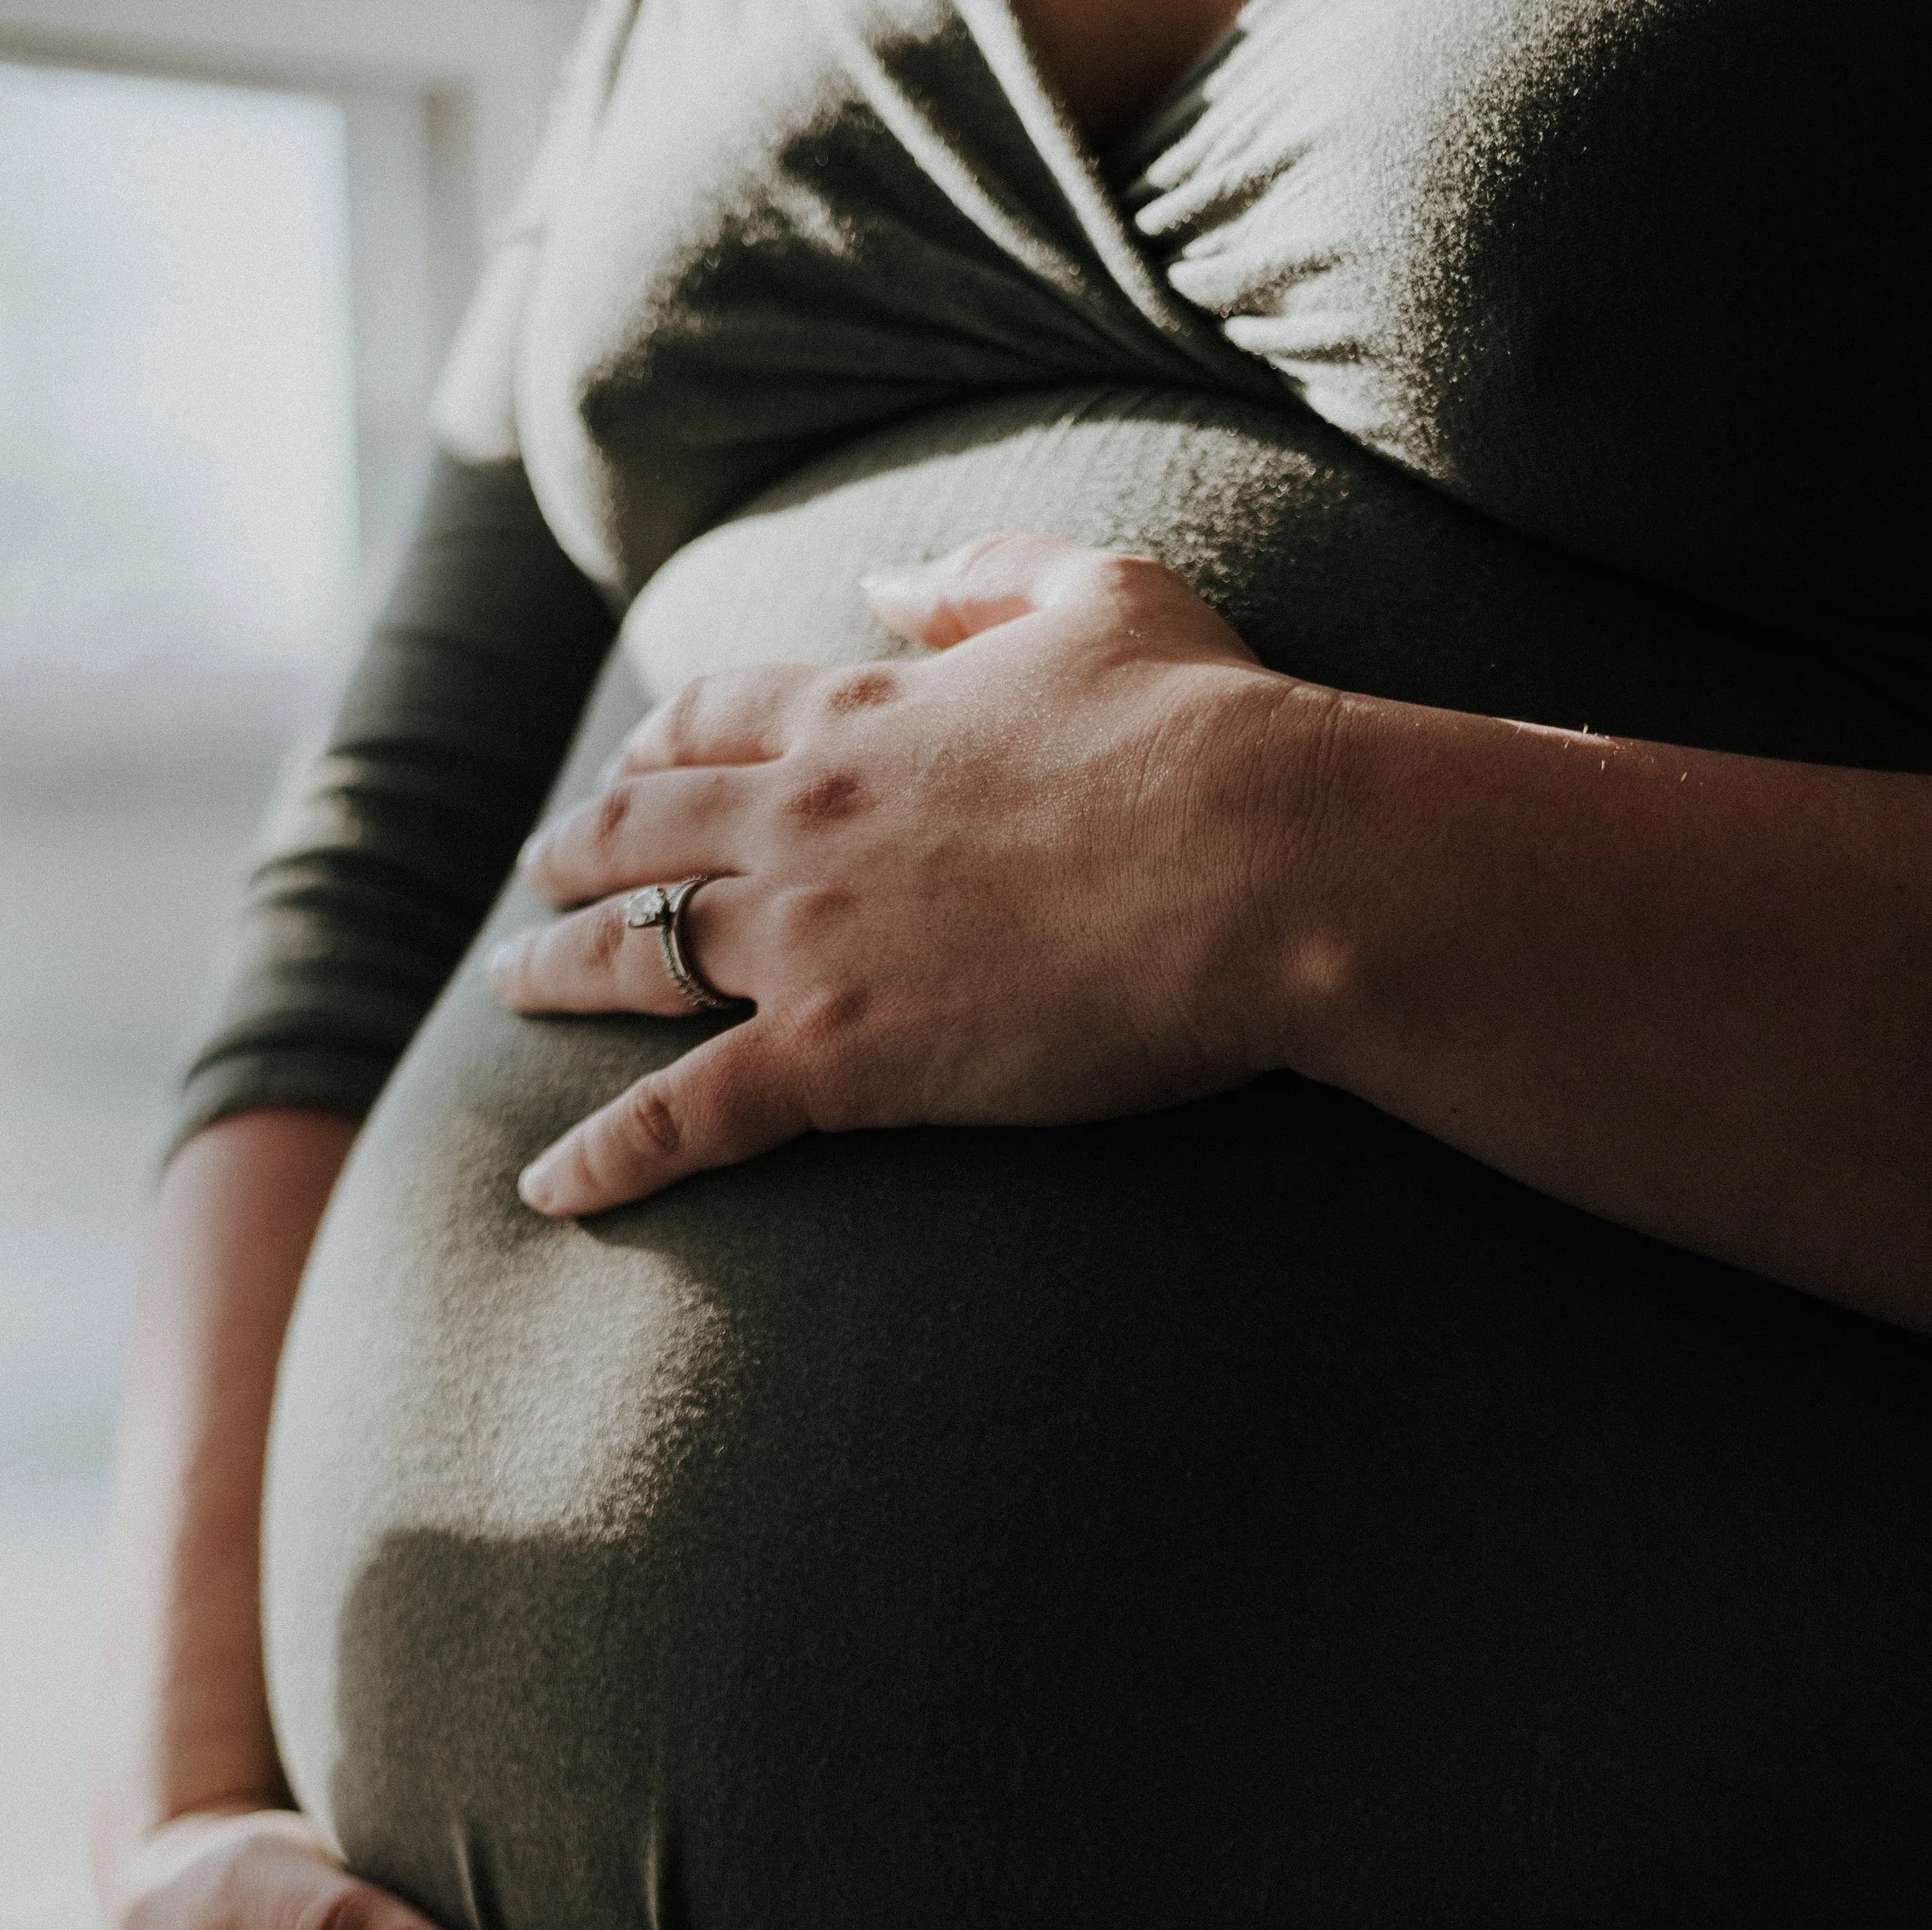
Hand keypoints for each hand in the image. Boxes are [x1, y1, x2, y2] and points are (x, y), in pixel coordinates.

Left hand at [492, 530, 1323, 1215]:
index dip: (654, 746)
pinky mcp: (841, 1057)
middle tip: (532, 883)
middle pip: (639, 831)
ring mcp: (810, 940)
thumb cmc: (1209, 728)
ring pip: (634, 956)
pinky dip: (606, 1155)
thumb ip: (981, 577)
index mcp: (860, 713)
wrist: (1260, 862)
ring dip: (557, 971)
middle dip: (572, 855)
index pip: (710, 721)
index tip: (626, 769)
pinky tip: (549, 1189)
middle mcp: (804, 818)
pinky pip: (686, 1115)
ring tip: (508, 990)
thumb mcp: (1102, 594)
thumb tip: (886, 576)